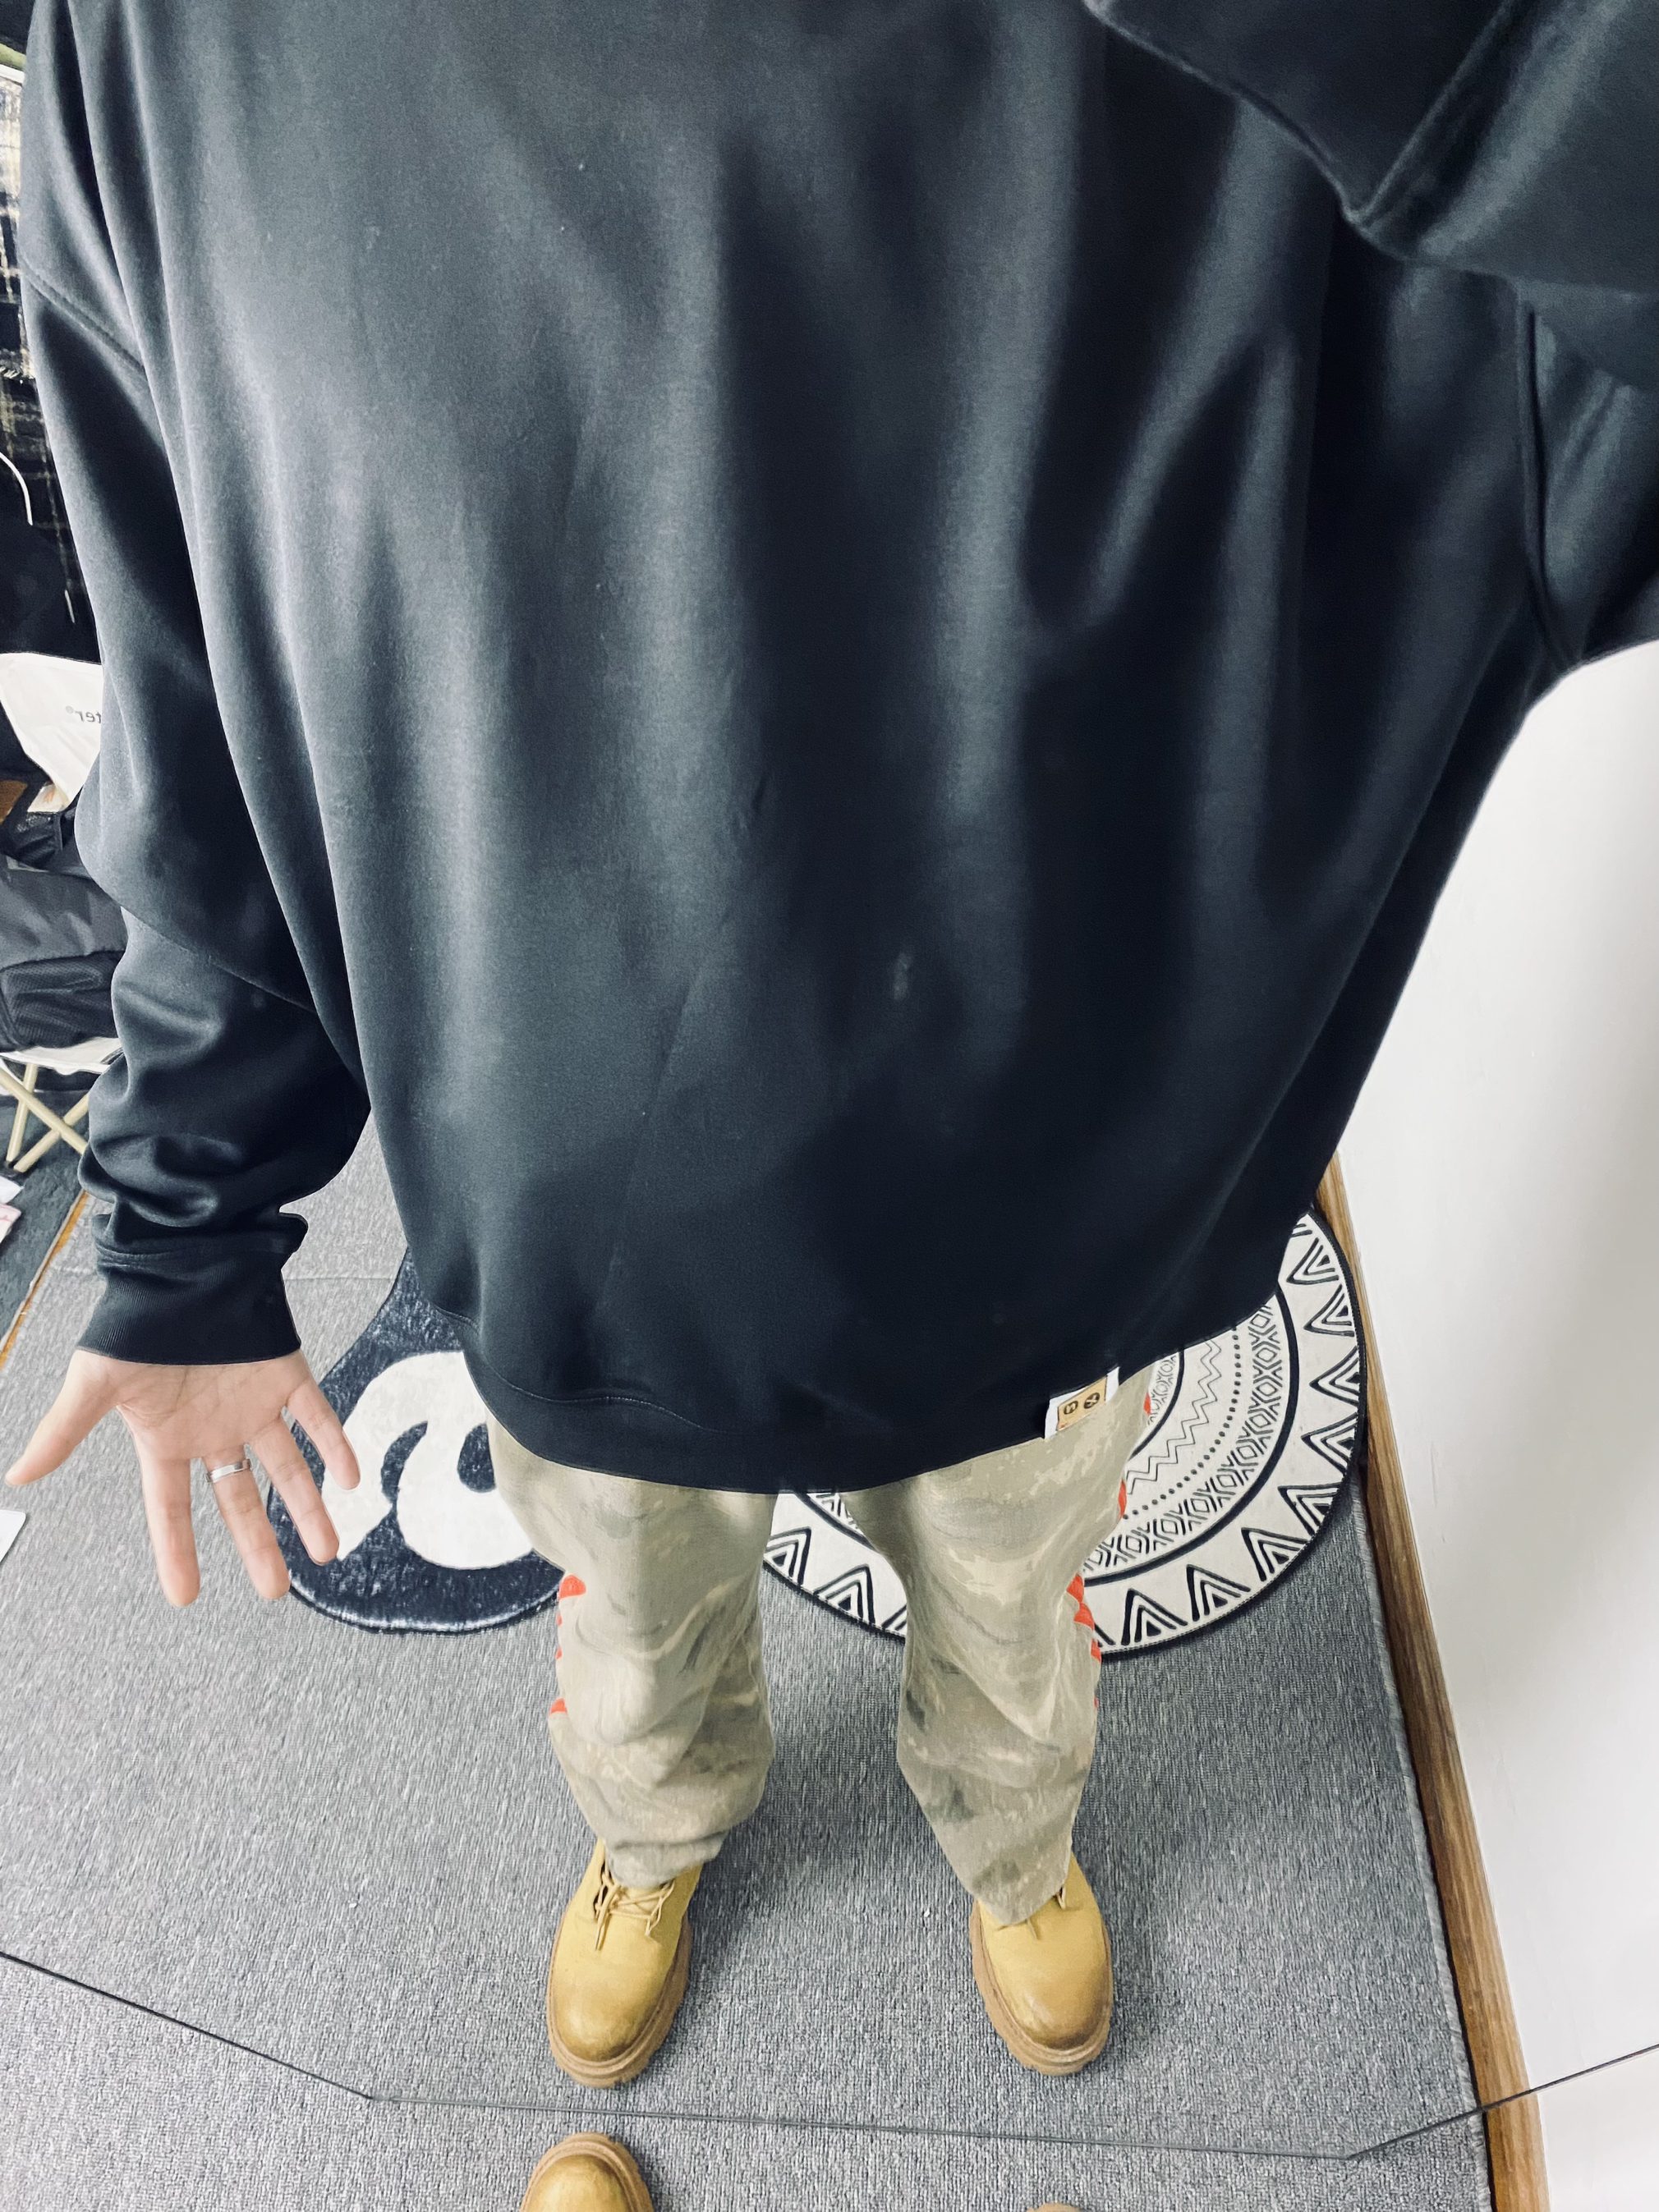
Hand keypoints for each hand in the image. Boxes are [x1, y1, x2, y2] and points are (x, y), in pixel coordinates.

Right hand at [4, 1348, 359, 1605]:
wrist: (181, 1262)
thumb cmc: (135, 1318)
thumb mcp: (95, 1381)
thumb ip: (64, 1430)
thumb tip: (17, 1476)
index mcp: (167, 1438)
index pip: (172, 1507)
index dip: (178, 1551)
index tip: (186, 1596)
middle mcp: (215, 1430)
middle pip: (240, 1499)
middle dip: (258, 1544)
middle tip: (276, 1590)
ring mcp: (253, 1404)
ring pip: (287, 1468)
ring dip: (309, 1508)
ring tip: (329, 1551)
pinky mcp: (287, 1374)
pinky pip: (318, 1416)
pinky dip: (336, 1446)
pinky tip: (351, 1479)